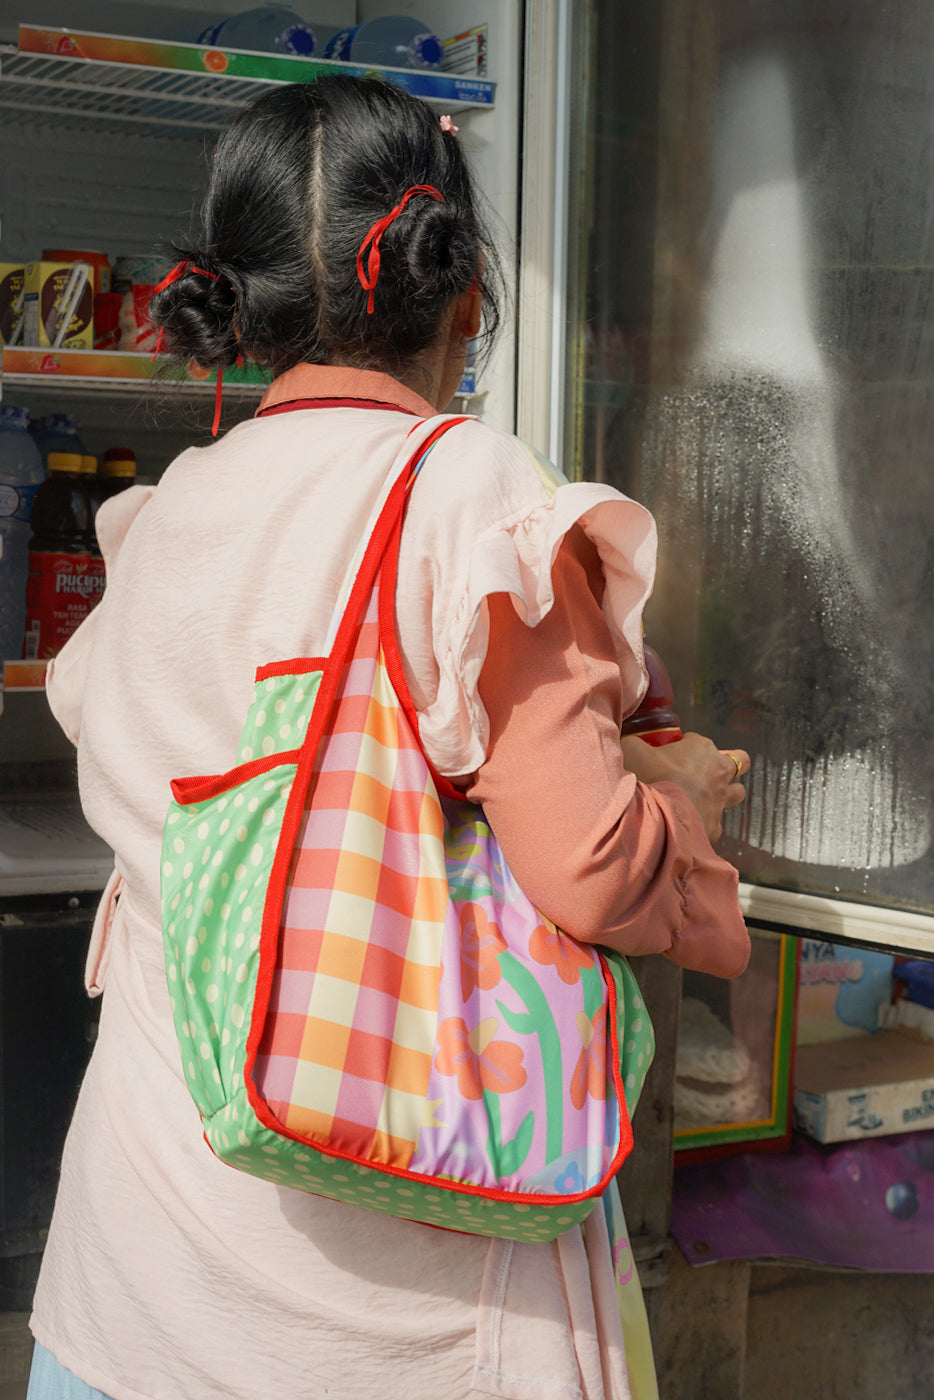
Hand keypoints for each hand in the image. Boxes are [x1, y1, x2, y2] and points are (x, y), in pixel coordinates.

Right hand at [620, 732, 748, 842]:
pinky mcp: (714, 824)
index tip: (671, 754)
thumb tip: (628, 741)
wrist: (655, 816)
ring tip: (707, 796)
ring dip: (727, 792)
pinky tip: (692, 823)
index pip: (698, 740)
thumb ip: (633, 742)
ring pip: (738, 792)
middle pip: (741, 760)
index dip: (686, 745)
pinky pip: (717, 822)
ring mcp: (720, 799)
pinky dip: (707, 822)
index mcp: (701, 748)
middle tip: (707, 770)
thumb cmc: (647, 778)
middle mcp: (718, 771)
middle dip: (727, 763)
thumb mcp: (633, 750)